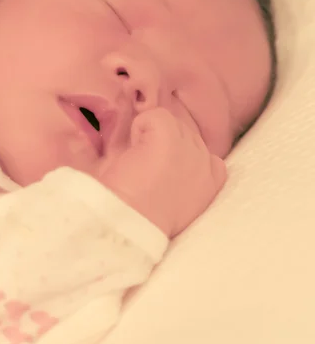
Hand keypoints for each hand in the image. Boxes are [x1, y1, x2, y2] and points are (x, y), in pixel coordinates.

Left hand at [95, 107, 226, 237]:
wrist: (130, 227)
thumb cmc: (140, 221)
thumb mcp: (174, 204)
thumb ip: (177, 178)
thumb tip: (160, 161)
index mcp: (212, 182)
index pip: (205, 154)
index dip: (178, 155)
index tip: (161, 172)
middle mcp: (207, 162)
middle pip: (185, 133)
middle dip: (162, 145)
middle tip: (142, 170)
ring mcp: (191, 147)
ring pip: (170, 123)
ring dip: (150, 137)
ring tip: (137, 165)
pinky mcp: (170, 136)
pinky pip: (153, 116)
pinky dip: (138, 128)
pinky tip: (132, 154)